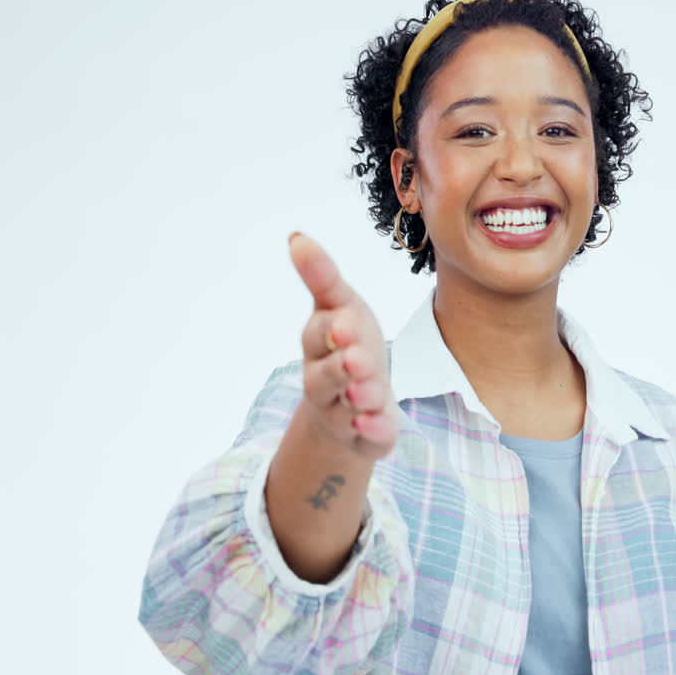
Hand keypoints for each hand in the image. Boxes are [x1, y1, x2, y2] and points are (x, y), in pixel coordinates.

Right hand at [287, 231, 398, 461]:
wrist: (357, 400)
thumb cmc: (350, 343)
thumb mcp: (341, 306)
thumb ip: (322, 276)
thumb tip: (296, 237)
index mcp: (320, 343)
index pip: (320, 334)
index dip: (332, 331)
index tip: (345, 325)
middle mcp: (323, 378)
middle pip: (327, 374)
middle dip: (342, 367)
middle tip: (359, 359)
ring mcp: (341, 410)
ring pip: (345, 407)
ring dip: (359, 397)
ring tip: (371, 391)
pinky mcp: (363, 435)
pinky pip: (367, 437)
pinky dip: (373, 433)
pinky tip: (379, 425)